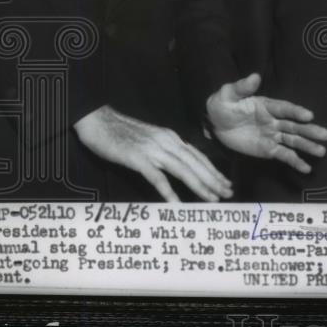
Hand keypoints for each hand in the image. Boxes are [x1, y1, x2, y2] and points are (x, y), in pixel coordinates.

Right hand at [73, 105, 232, 201]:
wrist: (99, 121)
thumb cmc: (122, 133)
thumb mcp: (151, 139)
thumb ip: (165, 150)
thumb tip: (180, 165)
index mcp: (171, 137)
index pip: (198, 156)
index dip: (213, 170)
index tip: (225, 182)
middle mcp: (167, 142)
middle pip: (195, 163)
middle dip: (213, 179)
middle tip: (228, 193)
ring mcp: (153, 150)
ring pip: (183, 170)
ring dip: (199, 185)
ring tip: (212, 199)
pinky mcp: (138, 159)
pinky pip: (157, 177)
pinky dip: (168, 191)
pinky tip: (177, 204)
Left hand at [206, 73, 326, 172]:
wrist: (213, 124)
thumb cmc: (222, 105)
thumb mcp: (228, 94)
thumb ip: (242, 87)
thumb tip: (255, 76)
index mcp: (267, 105)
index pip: (284, 109)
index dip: (296, 112)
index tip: (309, 116)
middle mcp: (274, 120)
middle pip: (294, 126)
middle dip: (309, 131)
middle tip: (325, 135)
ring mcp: (272, 135)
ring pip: (293, 141)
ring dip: (307, 146)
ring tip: (321, 152)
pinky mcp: (268, 149)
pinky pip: (283, 155)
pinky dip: (295, 161)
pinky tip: (306, 168)